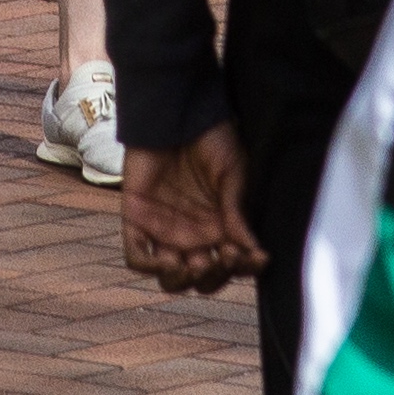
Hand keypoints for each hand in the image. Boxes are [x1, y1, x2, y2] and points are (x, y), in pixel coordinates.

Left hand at [120, 123, 259, 292]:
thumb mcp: (233, 173)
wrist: (176, 113)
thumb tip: (254, 248)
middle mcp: (193, 236)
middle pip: (203, 280)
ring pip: (170, 279)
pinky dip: (149, 266)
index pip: (233, 265)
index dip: (246, 268)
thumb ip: (237, 211)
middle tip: (224, 255)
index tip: (256, 257)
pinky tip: (168, 259)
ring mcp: (164, 232)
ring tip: (195, 263)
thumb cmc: (210, 139)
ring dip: (183, 280)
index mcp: (220, 228)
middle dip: (216, 276)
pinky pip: (137, 258)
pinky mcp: (137, 221)